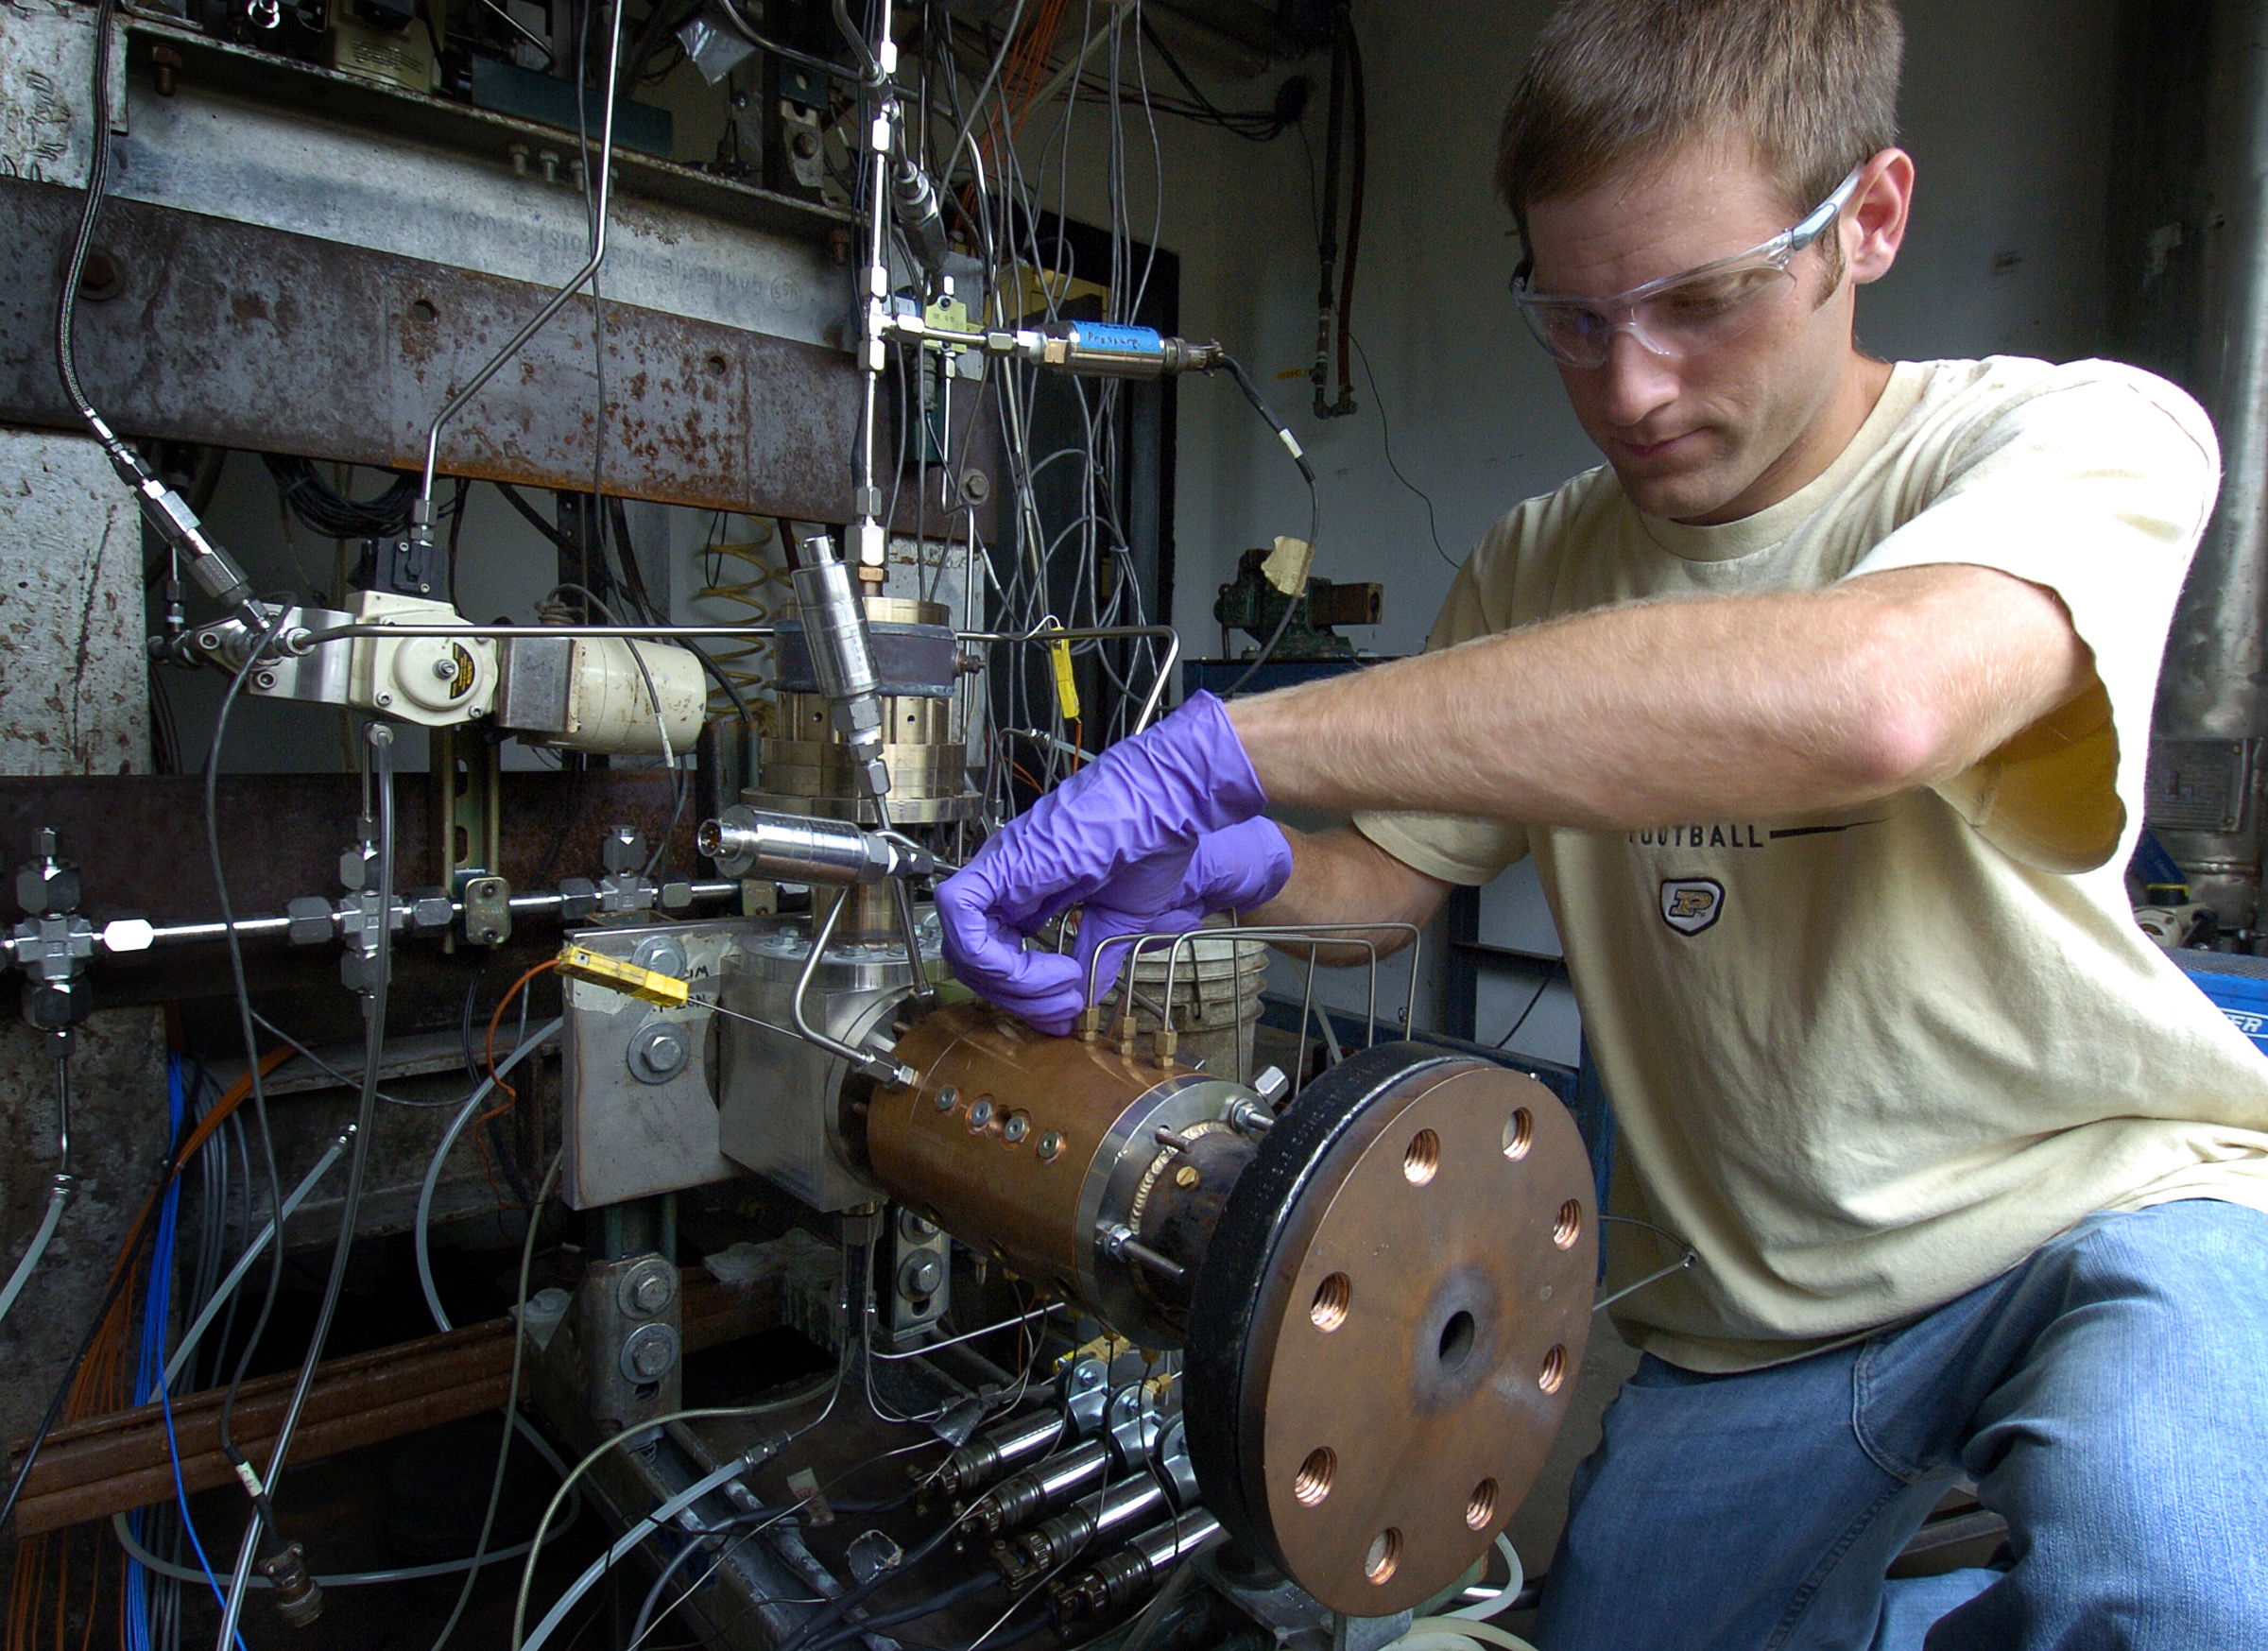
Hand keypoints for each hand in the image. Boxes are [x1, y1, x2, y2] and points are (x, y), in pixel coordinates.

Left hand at [934, 695, 1283, 1031]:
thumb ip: (1091, 959)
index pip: (996, 958)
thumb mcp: (1116, 922)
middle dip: (1020, 1000)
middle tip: (1067, 1009)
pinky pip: (962, 919)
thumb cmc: (1148, 846)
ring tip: (1069, 986)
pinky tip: (1051, 968)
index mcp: (1025, 892)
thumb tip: (1079, 1005)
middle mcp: (1003, 884)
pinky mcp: (998, 864)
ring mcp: (998, 871)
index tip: (1067, 1012)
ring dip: (1015, 987)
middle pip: (975, 962)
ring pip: (963, 948)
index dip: (1024, 995)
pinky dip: (995, 959)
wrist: (1163, 807)